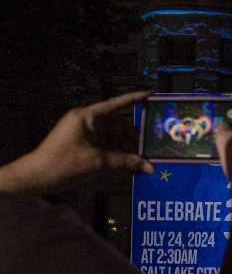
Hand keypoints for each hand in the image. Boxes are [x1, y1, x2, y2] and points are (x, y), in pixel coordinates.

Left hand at [0, 91, 153, 193]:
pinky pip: (109, 149)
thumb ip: (125, 162)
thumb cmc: (59, 164)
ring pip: (115, 139)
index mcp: (86, 117)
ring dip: (129, 150)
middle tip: (152, 146)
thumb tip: (146, 165)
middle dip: (135, 137)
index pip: (115, 104)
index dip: (134, 99)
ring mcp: (86, 136)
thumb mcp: (97, 162)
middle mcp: (87, 124)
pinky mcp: (86, 148)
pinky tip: (132, 165)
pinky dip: (120, 156)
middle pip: (119, 126)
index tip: (149, 95)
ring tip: (144, 160)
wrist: (37, 178)